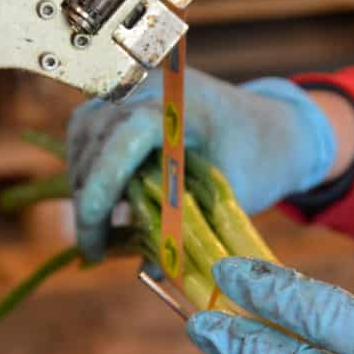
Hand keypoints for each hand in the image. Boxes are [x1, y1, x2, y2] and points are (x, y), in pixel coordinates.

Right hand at [66, 68, 336, 259]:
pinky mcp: (127, 96)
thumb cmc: (255, 159)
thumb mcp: (227, 198)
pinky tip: (105, 198)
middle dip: (90, 198)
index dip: (100, 191)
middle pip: (94, 139)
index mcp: (180, 104)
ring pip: (84, 134)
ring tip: (100, 229)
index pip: (122, 141)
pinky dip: (91, 164)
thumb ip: (187, 225)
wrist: (270, 127)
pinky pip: (90, 128)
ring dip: (86, 182)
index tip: (94, 240)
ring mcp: (135, 86)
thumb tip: (149, 267)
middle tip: (96, 248)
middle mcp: (150, 86)